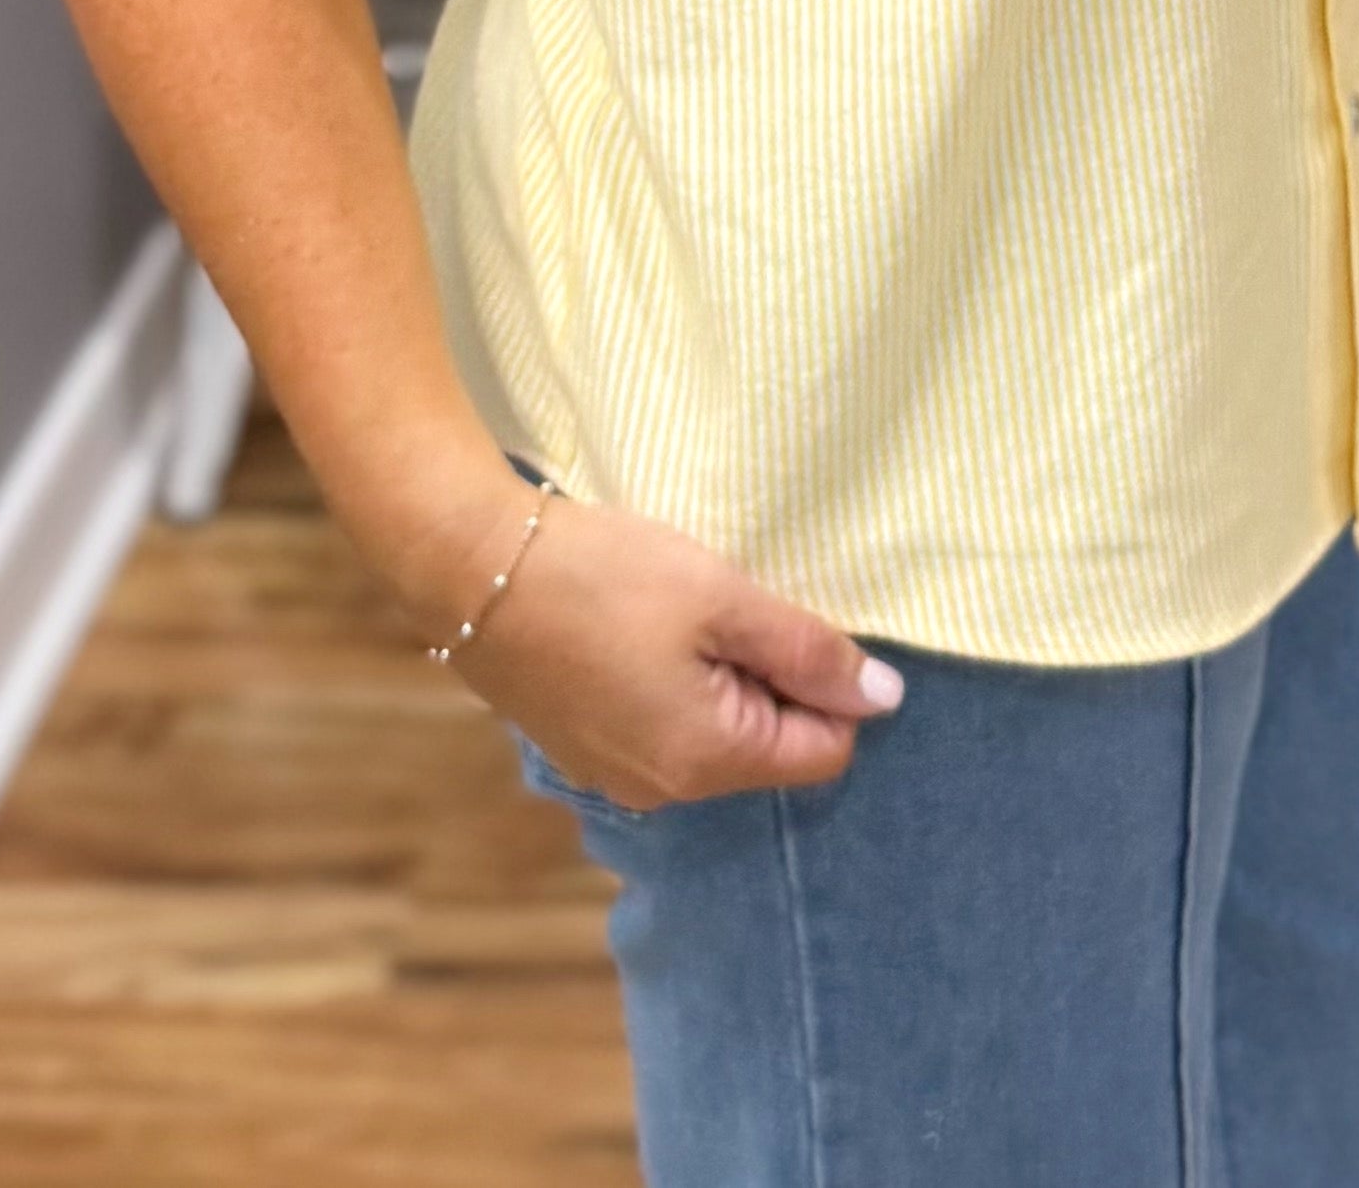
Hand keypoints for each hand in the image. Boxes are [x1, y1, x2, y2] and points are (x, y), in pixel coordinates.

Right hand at [420, 472, 904, 809]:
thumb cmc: (606, 576)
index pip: (823, 752)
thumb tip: (886, 698)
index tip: (790, 620)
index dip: (829, 683)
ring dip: (719, 676)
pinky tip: (639, 627)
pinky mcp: (582, 747)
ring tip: (681, 610)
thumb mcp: (721, 598)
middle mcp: (663, 791)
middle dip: (770, 677)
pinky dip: (670, 681)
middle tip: (730, 605)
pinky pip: (661, 727)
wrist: (473, 568)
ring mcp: (615, 775)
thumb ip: (807, 651)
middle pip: (766, 746)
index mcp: (707, 761)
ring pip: (713, 734)